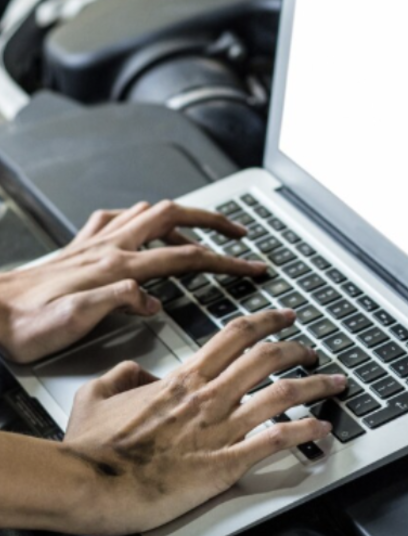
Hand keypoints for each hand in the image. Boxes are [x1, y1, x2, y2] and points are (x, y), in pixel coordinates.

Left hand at [0, 200, 264, 363]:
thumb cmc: (25, 323)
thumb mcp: (72, 322)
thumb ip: (117, 303)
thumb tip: (153, 299)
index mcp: (117, 267)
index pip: (186, 257)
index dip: (226, 260)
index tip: (253, 265)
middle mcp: (110, 247)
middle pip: (175, 217)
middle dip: (213, 220)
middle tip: (238, 231)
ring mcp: (96, 242)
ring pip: (150, 212)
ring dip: (183, 215)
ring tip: (202, 227)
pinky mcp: (81, 246)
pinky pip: (118, 218)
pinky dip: (140, 217)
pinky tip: (142, 225)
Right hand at [62, 311, 345, 535]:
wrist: (88, 483)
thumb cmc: (92, 447)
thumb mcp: (96, 394)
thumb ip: (121, 374)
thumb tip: (136, 370)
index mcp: (184, 378)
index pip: (236, 335)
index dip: (266, 320)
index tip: (284, 315)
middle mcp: (209, 396)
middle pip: (267, 358)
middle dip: (298, 348)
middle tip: (312, 348)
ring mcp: (220, 429)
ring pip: (281, 394)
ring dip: (315, 386)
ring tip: (335, 383)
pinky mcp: (224, 464)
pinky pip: (274, 441)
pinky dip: (304, 432)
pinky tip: (322, 429)